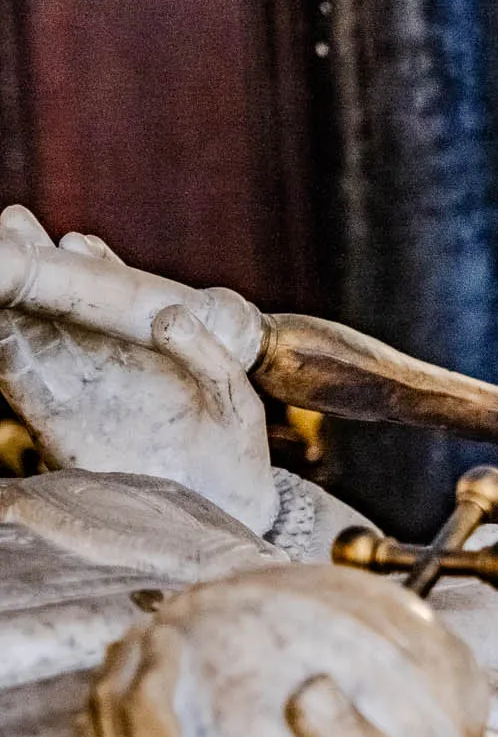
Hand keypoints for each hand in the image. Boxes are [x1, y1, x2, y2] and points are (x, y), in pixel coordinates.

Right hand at [0, 206, 276, 532]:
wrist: (224, 510)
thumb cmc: (234, 448)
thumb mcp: (234, 397)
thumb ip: (207, 356)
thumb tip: (169, 316)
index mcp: (148, 347)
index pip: (111, 297)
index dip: (89, 266)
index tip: (76, 239)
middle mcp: (103, 360)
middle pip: (58, 303)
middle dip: (34, 265)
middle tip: (13, 226)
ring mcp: (76, 388)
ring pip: (28, 333)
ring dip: (10, 300)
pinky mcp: (57, 425)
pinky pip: (20, 380)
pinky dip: (5, 350)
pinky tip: (1, 325)